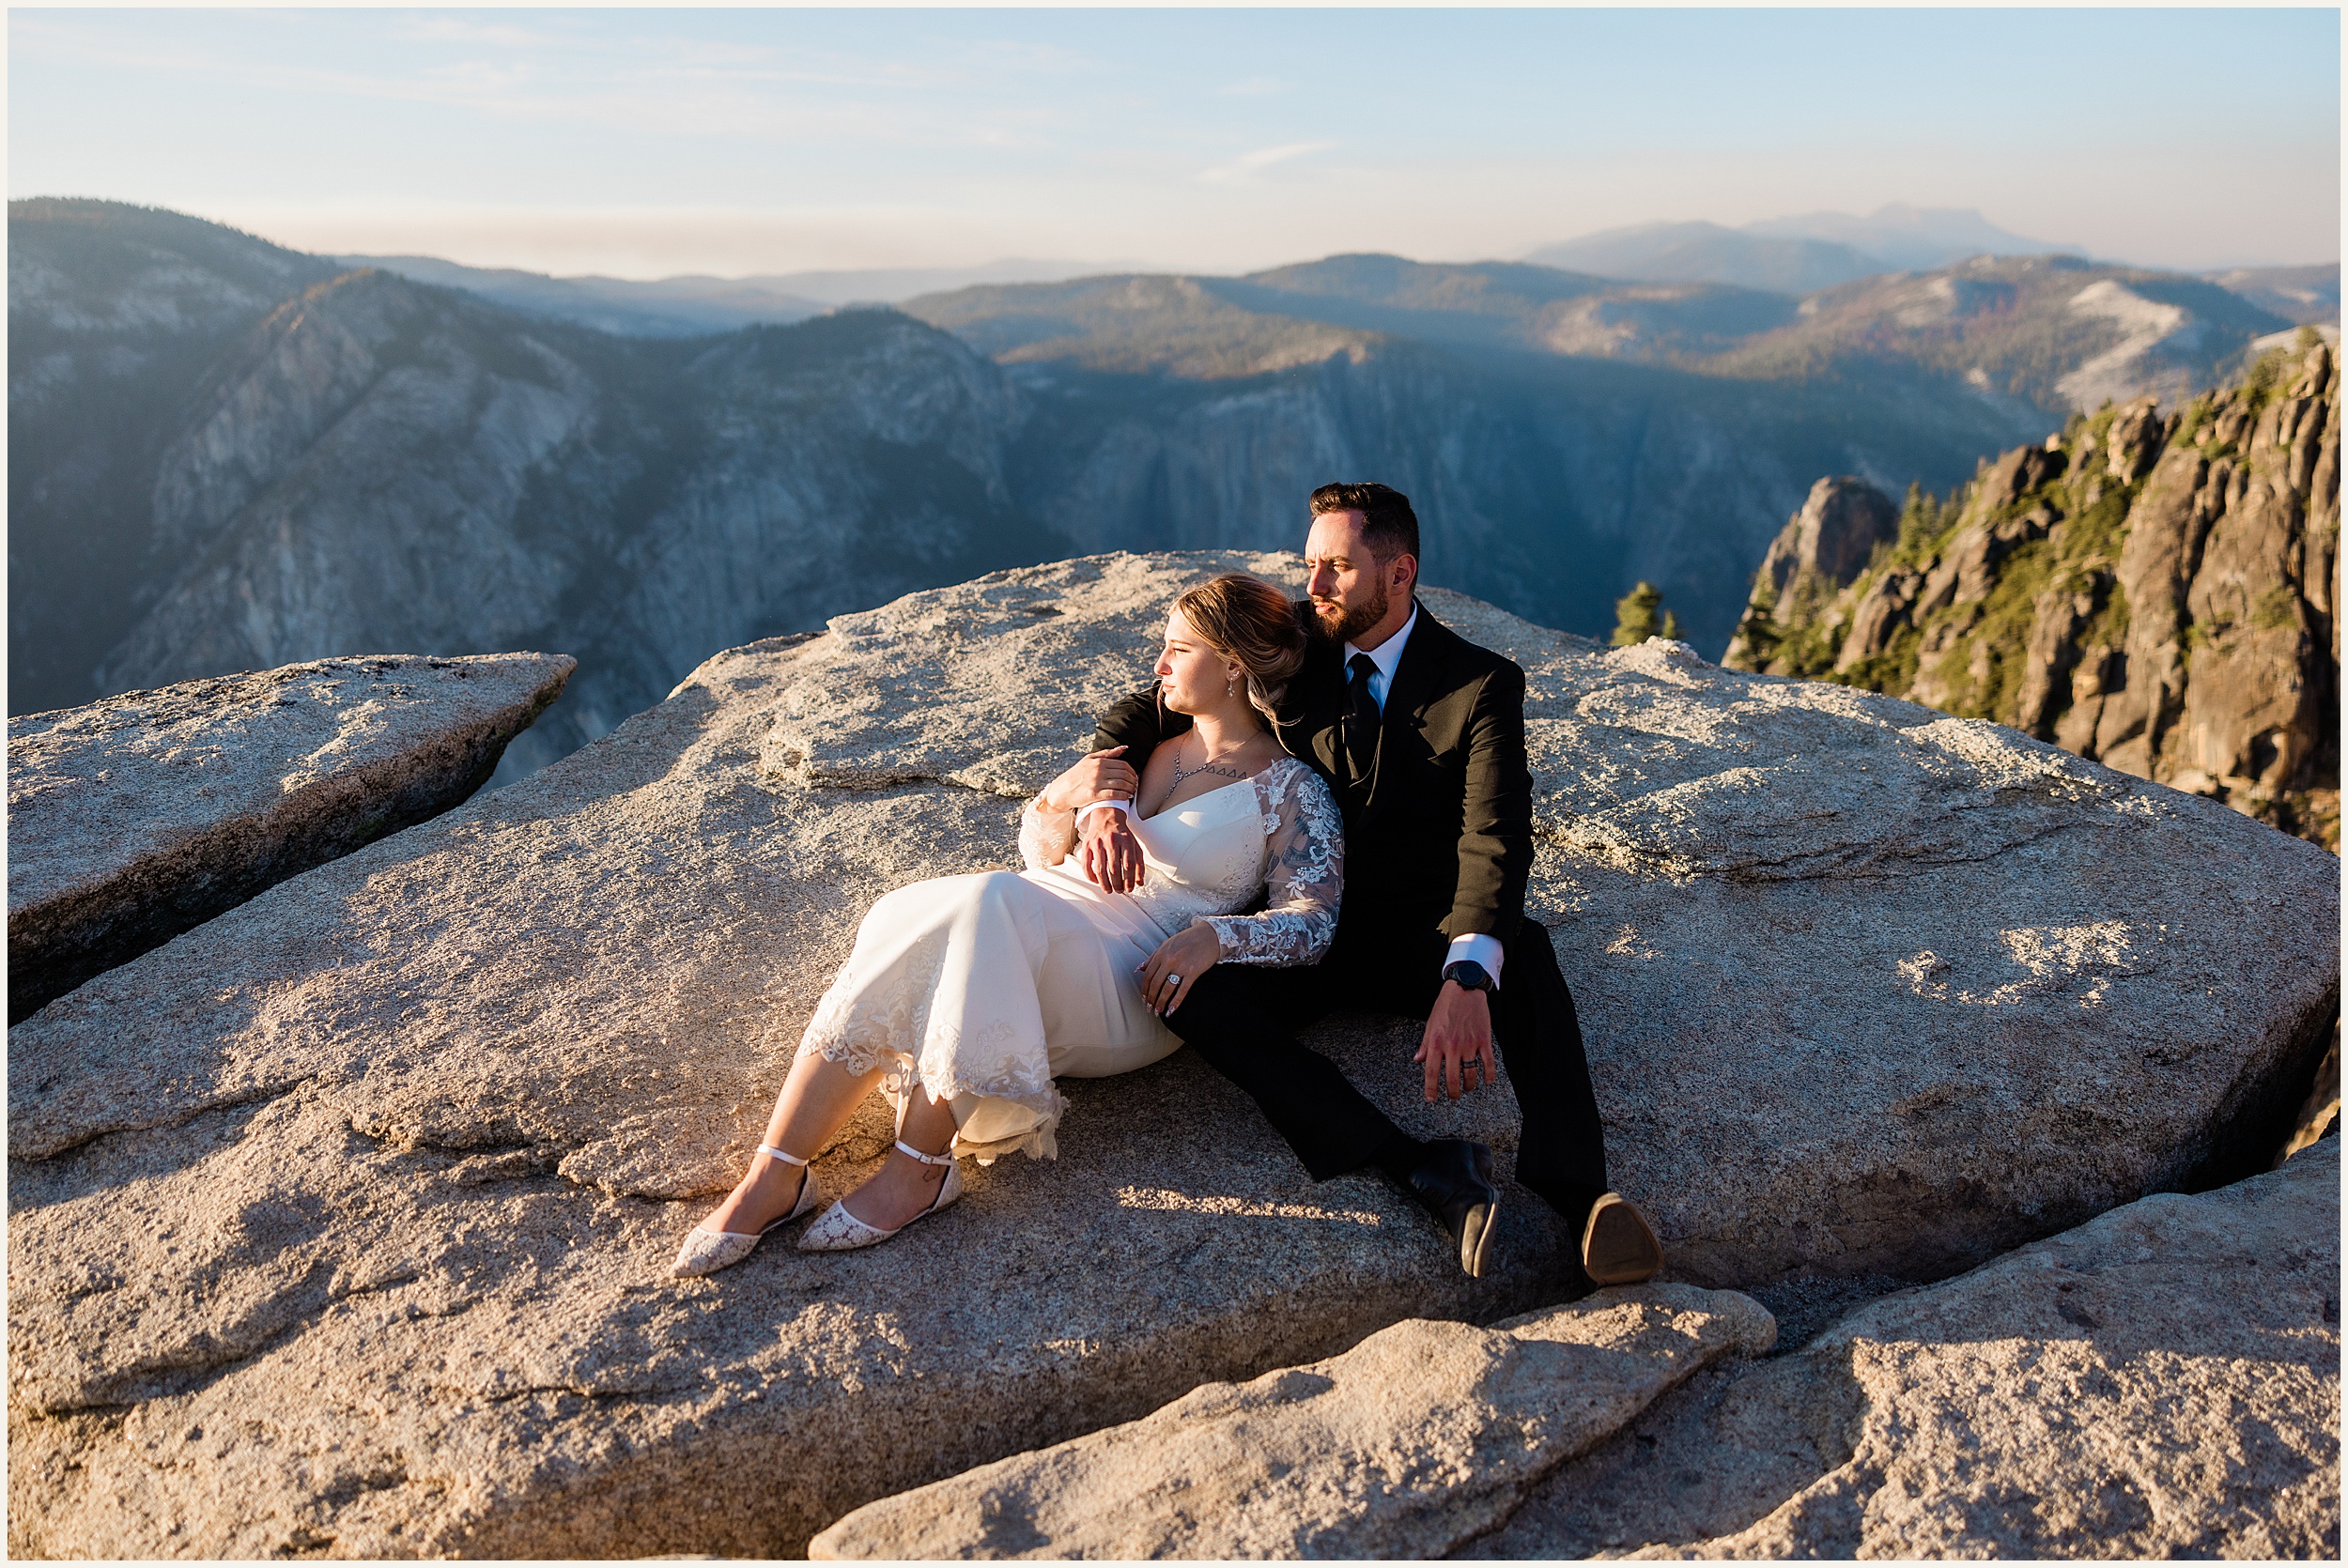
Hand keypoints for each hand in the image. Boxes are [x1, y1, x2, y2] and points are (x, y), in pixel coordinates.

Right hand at [1041, 745, 1137, 815]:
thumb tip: (1124, 748)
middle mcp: (1098, 771)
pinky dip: (1124, 795)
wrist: (1063, 790)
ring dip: (1130, 788)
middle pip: (1124, 774)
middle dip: (1133, 780)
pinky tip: (1127, 797)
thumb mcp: (1089, 759)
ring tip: (1132, 791)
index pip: (1123, 765)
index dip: (1132, 771)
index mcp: (1099, 761)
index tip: (1134, 777)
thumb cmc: (1077, 774)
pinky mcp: (1094, 794)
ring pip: (1121, 784)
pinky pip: (1114, 794)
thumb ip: (1107, 753)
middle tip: (1135, 785)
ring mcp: (1096, 782)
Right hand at [1079, 812, 1145, 892]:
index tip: (1129, 888)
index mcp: (1125, 840)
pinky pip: (1086, 865)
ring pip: (1100, 869)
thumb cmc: (1121, 833)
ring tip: (1109, 890)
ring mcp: (1097, 843)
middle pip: (1114, 869)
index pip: (1128, 864)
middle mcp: (1110, 840)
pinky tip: (1097, 881)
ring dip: (1104, 884)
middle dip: (1117, 884)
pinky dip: (1091, 876)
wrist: (1106, 817)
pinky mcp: (1086, 845)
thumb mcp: (1134, 845)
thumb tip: (1139, 882)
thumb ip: (1139, 864)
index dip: (1129, 880)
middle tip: (1119, 890)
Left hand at [1137, 923, 1220, 1017]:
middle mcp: (1169, 960)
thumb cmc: (1189, 939)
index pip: (1148, 975)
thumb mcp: (1168, 944)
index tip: (1144, 999)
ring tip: (1158, 1012)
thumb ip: (1153, 957)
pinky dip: (1175, 1002)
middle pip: (1155, 984)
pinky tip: (1171, 1011)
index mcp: (1161, 953)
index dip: (1145, 989)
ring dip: (1161, 1003)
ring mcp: (1181, 966)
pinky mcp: (1193, 972)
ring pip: (1166, 989)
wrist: (1210, 935)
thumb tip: (1139, 969)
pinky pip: (1182, 991)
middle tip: (1150, 1009)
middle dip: (1151, 999)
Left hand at [1416, 982, 1498, 1102]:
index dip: (1431, 1088)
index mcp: (1436, 1042)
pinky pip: (1488, 1063)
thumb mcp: (1430, 1024)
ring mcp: (1469, 1044)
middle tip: (1452, 1096)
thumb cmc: (1446, 1005)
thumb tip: (1418, 1059)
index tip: (1431, 1099)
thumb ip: (1425, 1044)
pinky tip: (1486, 1081)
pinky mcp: (1483, 1040)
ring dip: (1468, 1086)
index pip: (1431, 1072)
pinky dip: (1488, 1075)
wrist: (1464, 988)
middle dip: (1452, 1092)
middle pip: (1451, 1078)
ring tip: (1467, 1088)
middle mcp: (1452, 1046)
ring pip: (1470, 1074)